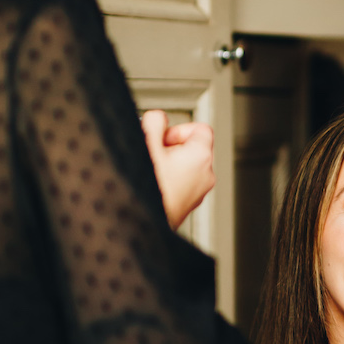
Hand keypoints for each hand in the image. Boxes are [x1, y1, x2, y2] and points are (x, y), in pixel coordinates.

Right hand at [141, 111, 214, 227]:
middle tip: (152, 155)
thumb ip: (154, 122)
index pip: (201, 129)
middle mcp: (205, 175)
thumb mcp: (146, 144)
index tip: (163, 137)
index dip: (179, 129)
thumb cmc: (146, 189)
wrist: (138, 224)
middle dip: (170, 148)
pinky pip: (182, 184)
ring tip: (150, 171)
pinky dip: (169, 181)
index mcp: (201, 157)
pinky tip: (151, 186)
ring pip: (186, 167)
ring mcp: (198, 193)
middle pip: (192, 148)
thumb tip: (157, 119)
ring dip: (168, 165)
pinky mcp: (188, 205)